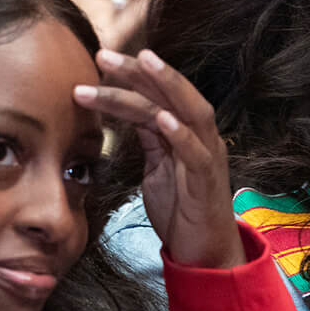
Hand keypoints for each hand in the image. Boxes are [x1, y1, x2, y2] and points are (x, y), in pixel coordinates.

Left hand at [74, 48, 243, 269]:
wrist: (206, 255)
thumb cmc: (182, 213)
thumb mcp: (158, 170)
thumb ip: (150, 140)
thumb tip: (129, 114)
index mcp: (187, 134)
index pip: (159, 95)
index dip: (133, 75)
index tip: (101, 60)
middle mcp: (202, 138)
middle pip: (174, 94)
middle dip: (141, 71)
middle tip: (104, 55)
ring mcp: (208, 157)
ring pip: (189, 112)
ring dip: (164, 86)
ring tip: (140, 63)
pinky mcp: (207, 182)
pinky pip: (196, 153)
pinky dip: (180, 132)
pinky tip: (162, 117)